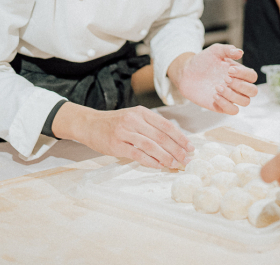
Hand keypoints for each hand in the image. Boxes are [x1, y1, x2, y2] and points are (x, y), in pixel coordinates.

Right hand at [52, 103, 191, 168]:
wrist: (89, 124)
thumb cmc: (114, 123)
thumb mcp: (133, 117)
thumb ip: (150, 127)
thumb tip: (172, 142)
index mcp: (141, 112)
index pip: (166, 125)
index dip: (180, 137)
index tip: (190, 147)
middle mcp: (134, 120)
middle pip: (161, 136)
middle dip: (177, 149)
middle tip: (186, 159)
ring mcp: (124, 131)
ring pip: (151, 145)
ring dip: (166, 156)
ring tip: (175, 164)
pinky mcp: (116, 144)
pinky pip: (137, 154)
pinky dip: (150, 161)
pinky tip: (159, 166)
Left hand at [169, 44, 257, 114]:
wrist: (186, 73)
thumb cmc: (203, 61)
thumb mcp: (215, 51)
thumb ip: (228, 49)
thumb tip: (240, 52)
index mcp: (239, 73)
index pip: (252, 76)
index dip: (244, 74)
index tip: (229, 69)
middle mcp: (237, 85)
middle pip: (253, 91)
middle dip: (241, 85)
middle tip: (226, 78)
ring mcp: (230, 97)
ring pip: (245, 102)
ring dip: (232, 95)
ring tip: (217, 87)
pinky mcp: (221, 106)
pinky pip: (233, 111)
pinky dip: (226, 104)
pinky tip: (214, 96)